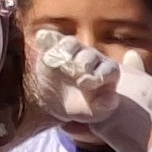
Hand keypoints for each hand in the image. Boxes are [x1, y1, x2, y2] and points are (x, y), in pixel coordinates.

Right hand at [24, 29, 151, 151]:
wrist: (57, 102)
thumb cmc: (82, 106)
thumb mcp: (95, 113)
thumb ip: (105, 106)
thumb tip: (111, 98)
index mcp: (107, 71)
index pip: (108, 69)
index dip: (98, 76)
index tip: (85, 85)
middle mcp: (92, 57)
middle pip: (88, 55)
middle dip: (81, 64)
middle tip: (73, 75)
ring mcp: (74, 51)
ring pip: (71, 44)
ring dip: (65, 51)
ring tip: (57, 62)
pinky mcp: (54, 47)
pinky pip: (51, 39)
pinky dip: (46, 38)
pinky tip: (41, 39)